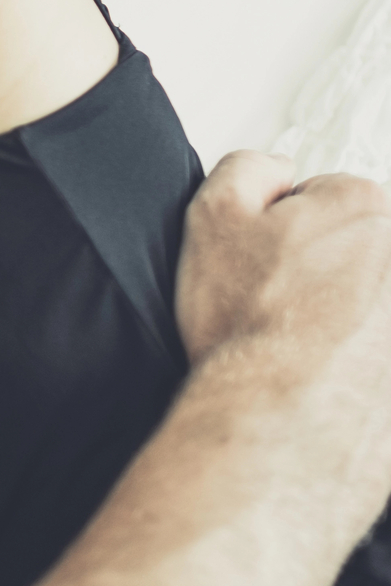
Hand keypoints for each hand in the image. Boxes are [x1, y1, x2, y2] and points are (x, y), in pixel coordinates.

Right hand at [178, 150, 390, 369]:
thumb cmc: (251, 325)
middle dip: (329, 266)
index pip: (326, 197)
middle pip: (363, 245)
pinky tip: (336, 368)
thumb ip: (247, 168)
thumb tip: (278, 169)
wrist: (281, 417)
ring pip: (375, 295)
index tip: (269, 263)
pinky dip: (365, 353)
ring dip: (351, 310)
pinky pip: (379, 345)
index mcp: (367, 206)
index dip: (285, 228)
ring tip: (309, 342)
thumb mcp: (212, 215)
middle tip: (287, 304)